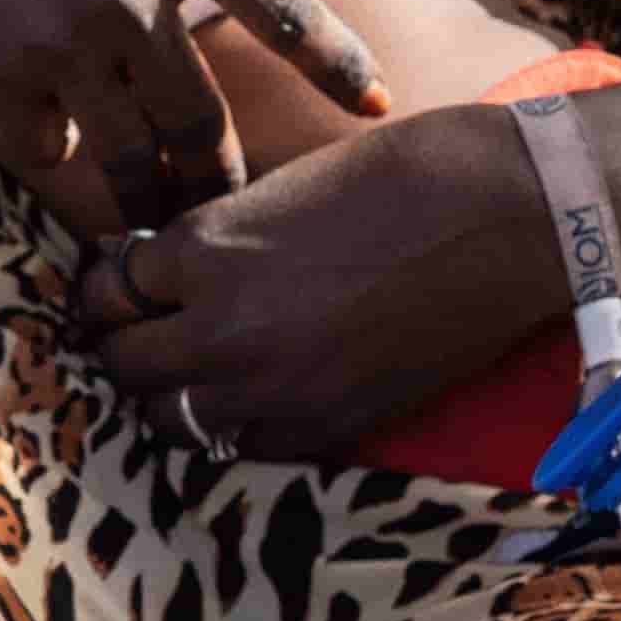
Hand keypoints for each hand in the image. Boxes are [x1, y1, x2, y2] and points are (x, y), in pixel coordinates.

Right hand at [0, 0, 382, 241]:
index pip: (279, 4)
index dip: (337, 62)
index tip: (378, 104)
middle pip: (202, 117)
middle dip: (221, 174)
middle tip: (230, 202)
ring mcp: (62, 35)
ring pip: (128, 152)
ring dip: (144, 193)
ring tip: (153, 217)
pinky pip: (44, 141)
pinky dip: (53, 147)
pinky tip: (52, 142)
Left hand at [72, 103, 565, 462]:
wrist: (514, 216)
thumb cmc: (408, 172)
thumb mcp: (283, 186)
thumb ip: (218, 236)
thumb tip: (171, 268)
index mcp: (205, 250)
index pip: (106, 288)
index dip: (107, 284)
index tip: (119, 281)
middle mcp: (222, 330)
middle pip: (121, 363)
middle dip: (123, 342)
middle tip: (139, 328)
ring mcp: (275, 390)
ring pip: (166, 420)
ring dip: (168, 394)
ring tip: (187, 370)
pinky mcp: (328, 428)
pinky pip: (238, 448)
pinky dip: (231, 426)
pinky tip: (249, 396)